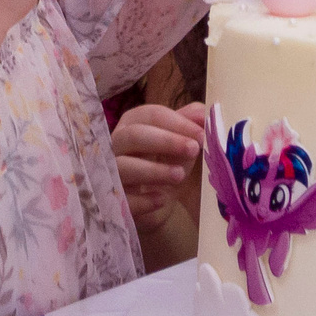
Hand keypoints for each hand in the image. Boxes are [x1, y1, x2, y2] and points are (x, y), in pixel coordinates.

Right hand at [114, 103, 205, 226]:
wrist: (157, 202)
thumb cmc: (166, 164)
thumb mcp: (181, 143)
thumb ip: (190, 125)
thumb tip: (204, 114)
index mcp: (133, 124)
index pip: (150, 114)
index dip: (177, 122)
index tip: (201, 135)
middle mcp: (117, 144)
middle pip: (134, 135)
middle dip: (165, 141)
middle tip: (194, 149)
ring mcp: (111, 172)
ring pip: (124, 166)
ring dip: (154, 170)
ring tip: (180, 176)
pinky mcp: (113, 200)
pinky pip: (124, 198)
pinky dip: (143, 199)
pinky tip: (161, 200)